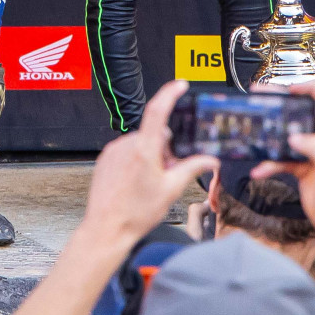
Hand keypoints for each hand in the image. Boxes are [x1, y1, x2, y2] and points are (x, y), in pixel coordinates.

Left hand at [77, 80, 218, 247]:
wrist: (107, 229)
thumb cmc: (135, 214)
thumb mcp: (171, 191)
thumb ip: (191, 169)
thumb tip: (209, 160)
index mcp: (144, 150)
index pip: (158, 111)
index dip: (170, 93)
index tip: (179, 85)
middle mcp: (126, 146)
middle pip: (153, 133)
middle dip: (165, 149)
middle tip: (168, 172)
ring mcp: (113, 152)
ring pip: (140, 143)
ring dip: (150, 156)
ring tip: (150, 183)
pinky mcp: (105, 159)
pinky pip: (126, 151)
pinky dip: (136, 161)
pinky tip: (137, 183)